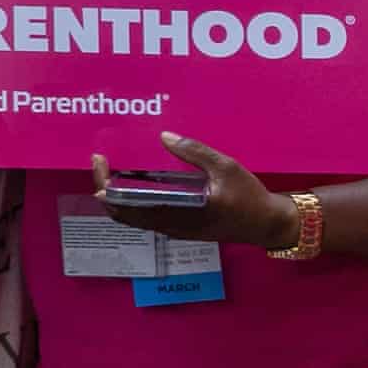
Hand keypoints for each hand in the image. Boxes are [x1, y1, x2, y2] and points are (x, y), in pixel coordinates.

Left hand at [92, 134, 294, 250]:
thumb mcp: (226, 167)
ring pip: (133, 220)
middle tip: (101, 164)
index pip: (127, 206)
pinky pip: (146, 220)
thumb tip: (165, 136)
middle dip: (104, 191)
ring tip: (113, 173)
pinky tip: (136, 186)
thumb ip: (195, 152)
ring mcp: (174, 230)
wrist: (267, 225)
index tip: (100, 163)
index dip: (105, 186)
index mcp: (178, 212)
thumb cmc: (249, 197)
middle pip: (122, 215)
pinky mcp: (180, 230)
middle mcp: (170, 226)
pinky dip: (133, 205)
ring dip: (117, 199)